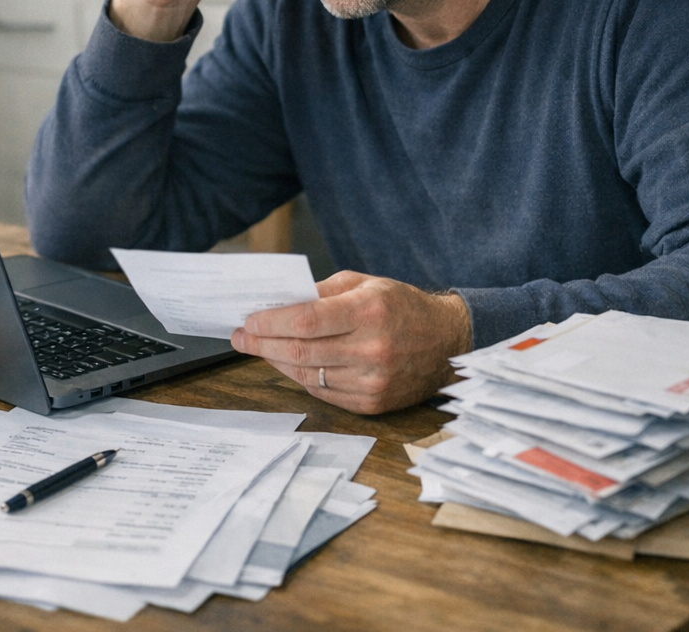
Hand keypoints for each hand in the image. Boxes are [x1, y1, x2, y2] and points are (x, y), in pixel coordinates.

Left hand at [230, 271, 472, 413]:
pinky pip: (323, 392)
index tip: (248, 320)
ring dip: (277, 362)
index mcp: (369, 311)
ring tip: (261, 349)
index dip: (271, 322)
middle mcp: (371, 349)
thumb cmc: (402, 307)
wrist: (447, 343)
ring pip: (307, 375)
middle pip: (300, 351)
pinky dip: (302, 378)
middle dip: (262, 344)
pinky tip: (290, 365)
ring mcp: (372, 381)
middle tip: (241, 337)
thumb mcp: (366, 284)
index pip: (306, 319)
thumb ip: (323, 292)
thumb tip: (278, 303)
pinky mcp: (372, 404)